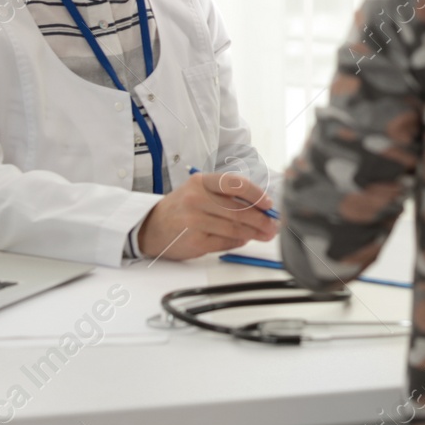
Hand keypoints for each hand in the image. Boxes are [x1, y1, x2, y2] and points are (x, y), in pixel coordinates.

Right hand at [136, 171, 276, 260]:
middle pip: (239, 210)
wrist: (150, 227)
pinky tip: (244, 240)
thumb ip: (226, 197)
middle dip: (261, 219)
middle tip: (273, 224)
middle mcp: (197, 199)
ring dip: (254, 232)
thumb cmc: (181, 208)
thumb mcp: (199, 192)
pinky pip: (225, 242)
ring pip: (235, 228)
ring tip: (265, 234)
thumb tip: (260, 208)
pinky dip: (238, 241)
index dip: (257, 194)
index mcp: (201, 182)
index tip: (269, 204)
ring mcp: (194, 221)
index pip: (236, 184)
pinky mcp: (195, 241)